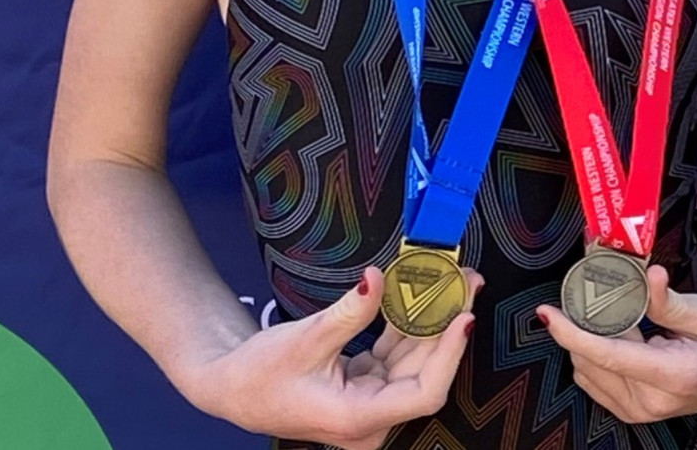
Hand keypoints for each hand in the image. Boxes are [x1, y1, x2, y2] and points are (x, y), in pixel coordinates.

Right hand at [188, 266, 482, 449]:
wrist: (229, 387)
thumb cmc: (259, 374)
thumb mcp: (305, 339)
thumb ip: (350, 312)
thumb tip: (378, 279)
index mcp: (357, 418)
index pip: (424, 393)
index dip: (450, 355)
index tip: (464, 316)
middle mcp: (369, 418)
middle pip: (424, 372)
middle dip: (447, 325)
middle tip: (467, 280)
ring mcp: (370, 403)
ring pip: (413, 360)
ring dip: (432, 321)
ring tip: (454, 279)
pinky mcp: (366, 386)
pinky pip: (396, 355)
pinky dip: (408, 326)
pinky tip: (422, 294)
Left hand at [538, 265, 696, 423]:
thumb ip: (669, 300)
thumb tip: (647, 276)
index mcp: (675, 375)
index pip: (610, 356)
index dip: (573, 333)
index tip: (548, 313)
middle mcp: (652, 402)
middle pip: (592, 360)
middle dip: (584, 323)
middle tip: (591, 288)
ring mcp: (641, 412)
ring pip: (587, 371)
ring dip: (589, 339)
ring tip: (613, 312)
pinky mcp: (632, 412)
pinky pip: (594, 381)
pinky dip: (595, 354)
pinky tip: (617, 334)